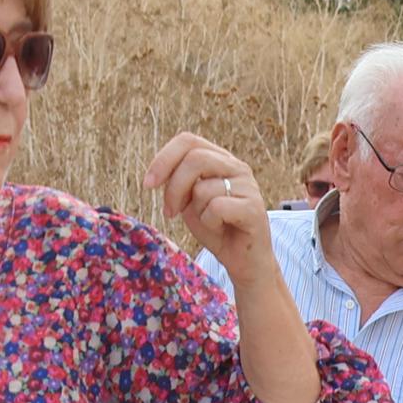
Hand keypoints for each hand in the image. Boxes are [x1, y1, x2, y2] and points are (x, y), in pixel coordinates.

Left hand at [142, 130, 272, 266]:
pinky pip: (216, 207)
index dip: (164, 158)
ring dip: (196, 211)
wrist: (244, 261)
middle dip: (174, 188)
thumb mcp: (190, 201)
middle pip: (194, 159)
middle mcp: (237, 167)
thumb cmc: (216, 229)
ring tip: (209, 222)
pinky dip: (210, 223)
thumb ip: (178, 182)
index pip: (188, 141)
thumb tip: (159, 172)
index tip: (148, 184)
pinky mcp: (254, 208)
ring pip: (203, 188)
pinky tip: (221, 229)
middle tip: (170, 212)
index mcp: (220, 160)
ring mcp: (248, 186)